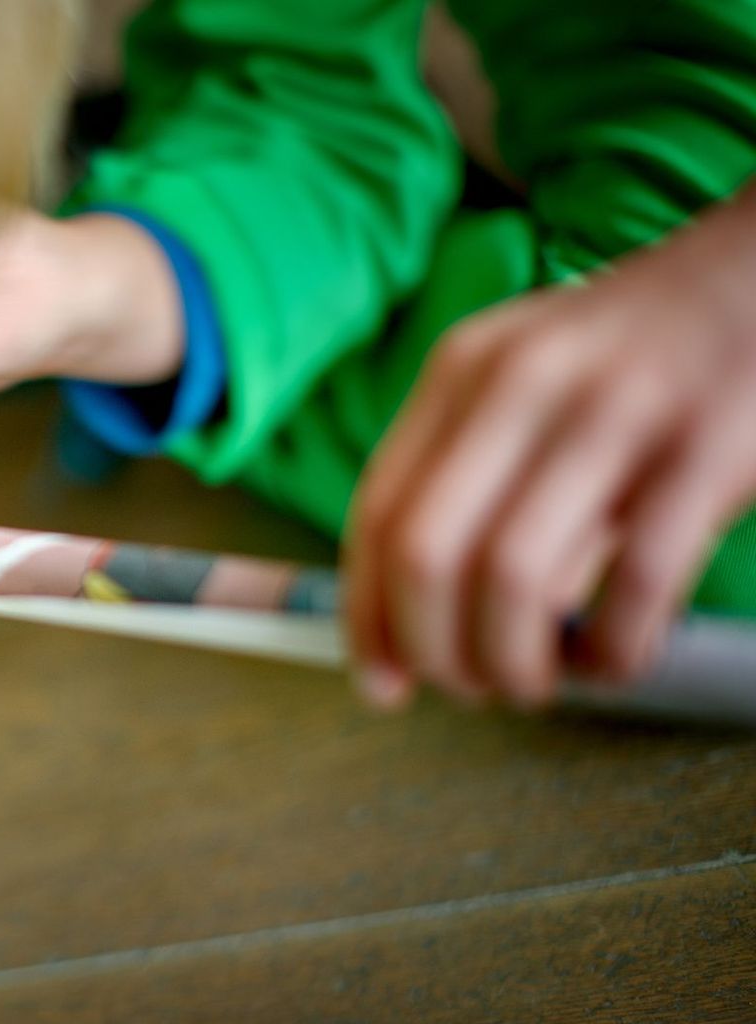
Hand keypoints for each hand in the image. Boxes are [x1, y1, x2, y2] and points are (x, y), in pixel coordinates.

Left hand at [345, 191, 755, 709]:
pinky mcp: (709, 450)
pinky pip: (635, 585)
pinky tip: (611, 661)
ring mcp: (617, 413)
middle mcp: (525, 385)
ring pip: (513, 580)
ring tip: (535, 682)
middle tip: (468, 689)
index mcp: (462, 370)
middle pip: (427, 554)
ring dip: (513, 663)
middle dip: (434, 653)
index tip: (379, 682)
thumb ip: (464, 482)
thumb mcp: (521, 386)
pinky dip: (611, 652)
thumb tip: (413, 622)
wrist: (755, 274)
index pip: (376, 514)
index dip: (367, 617)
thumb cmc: (627, 355)